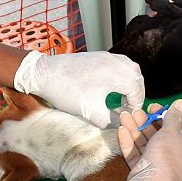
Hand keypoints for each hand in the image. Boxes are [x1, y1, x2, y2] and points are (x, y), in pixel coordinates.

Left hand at [13, 50, 146, 127]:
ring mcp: (106, 56)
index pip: (137, 90)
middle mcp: (113, 62)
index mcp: (115, 74)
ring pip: (129, 68)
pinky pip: (119, 63)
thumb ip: (111, 121)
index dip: (136, 105)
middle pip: (137, 76)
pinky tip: (112, 86)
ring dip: (130, 82)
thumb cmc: (66, 92)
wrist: (44, 74)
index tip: (129, 116)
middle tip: (129, 107)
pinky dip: (122, 75)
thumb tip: (123, 125)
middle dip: (136, 93)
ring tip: (123, 97)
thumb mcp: (90, 112)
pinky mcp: (98, 55)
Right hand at [117, 101, 181, 180]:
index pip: (174, 129)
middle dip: (145, 122)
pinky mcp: (143, 171)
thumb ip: (174, 117)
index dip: (162, 116)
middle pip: (157, 136)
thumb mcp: (172, 132)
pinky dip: (128, 142)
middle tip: (134, 110)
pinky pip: (135, 154)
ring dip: (134, 128)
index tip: (152, 107)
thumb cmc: (167, 157)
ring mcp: (157, 166)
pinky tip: (121, 130)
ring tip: (124, 115)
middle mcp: (173, 158)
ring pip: (144, 144)